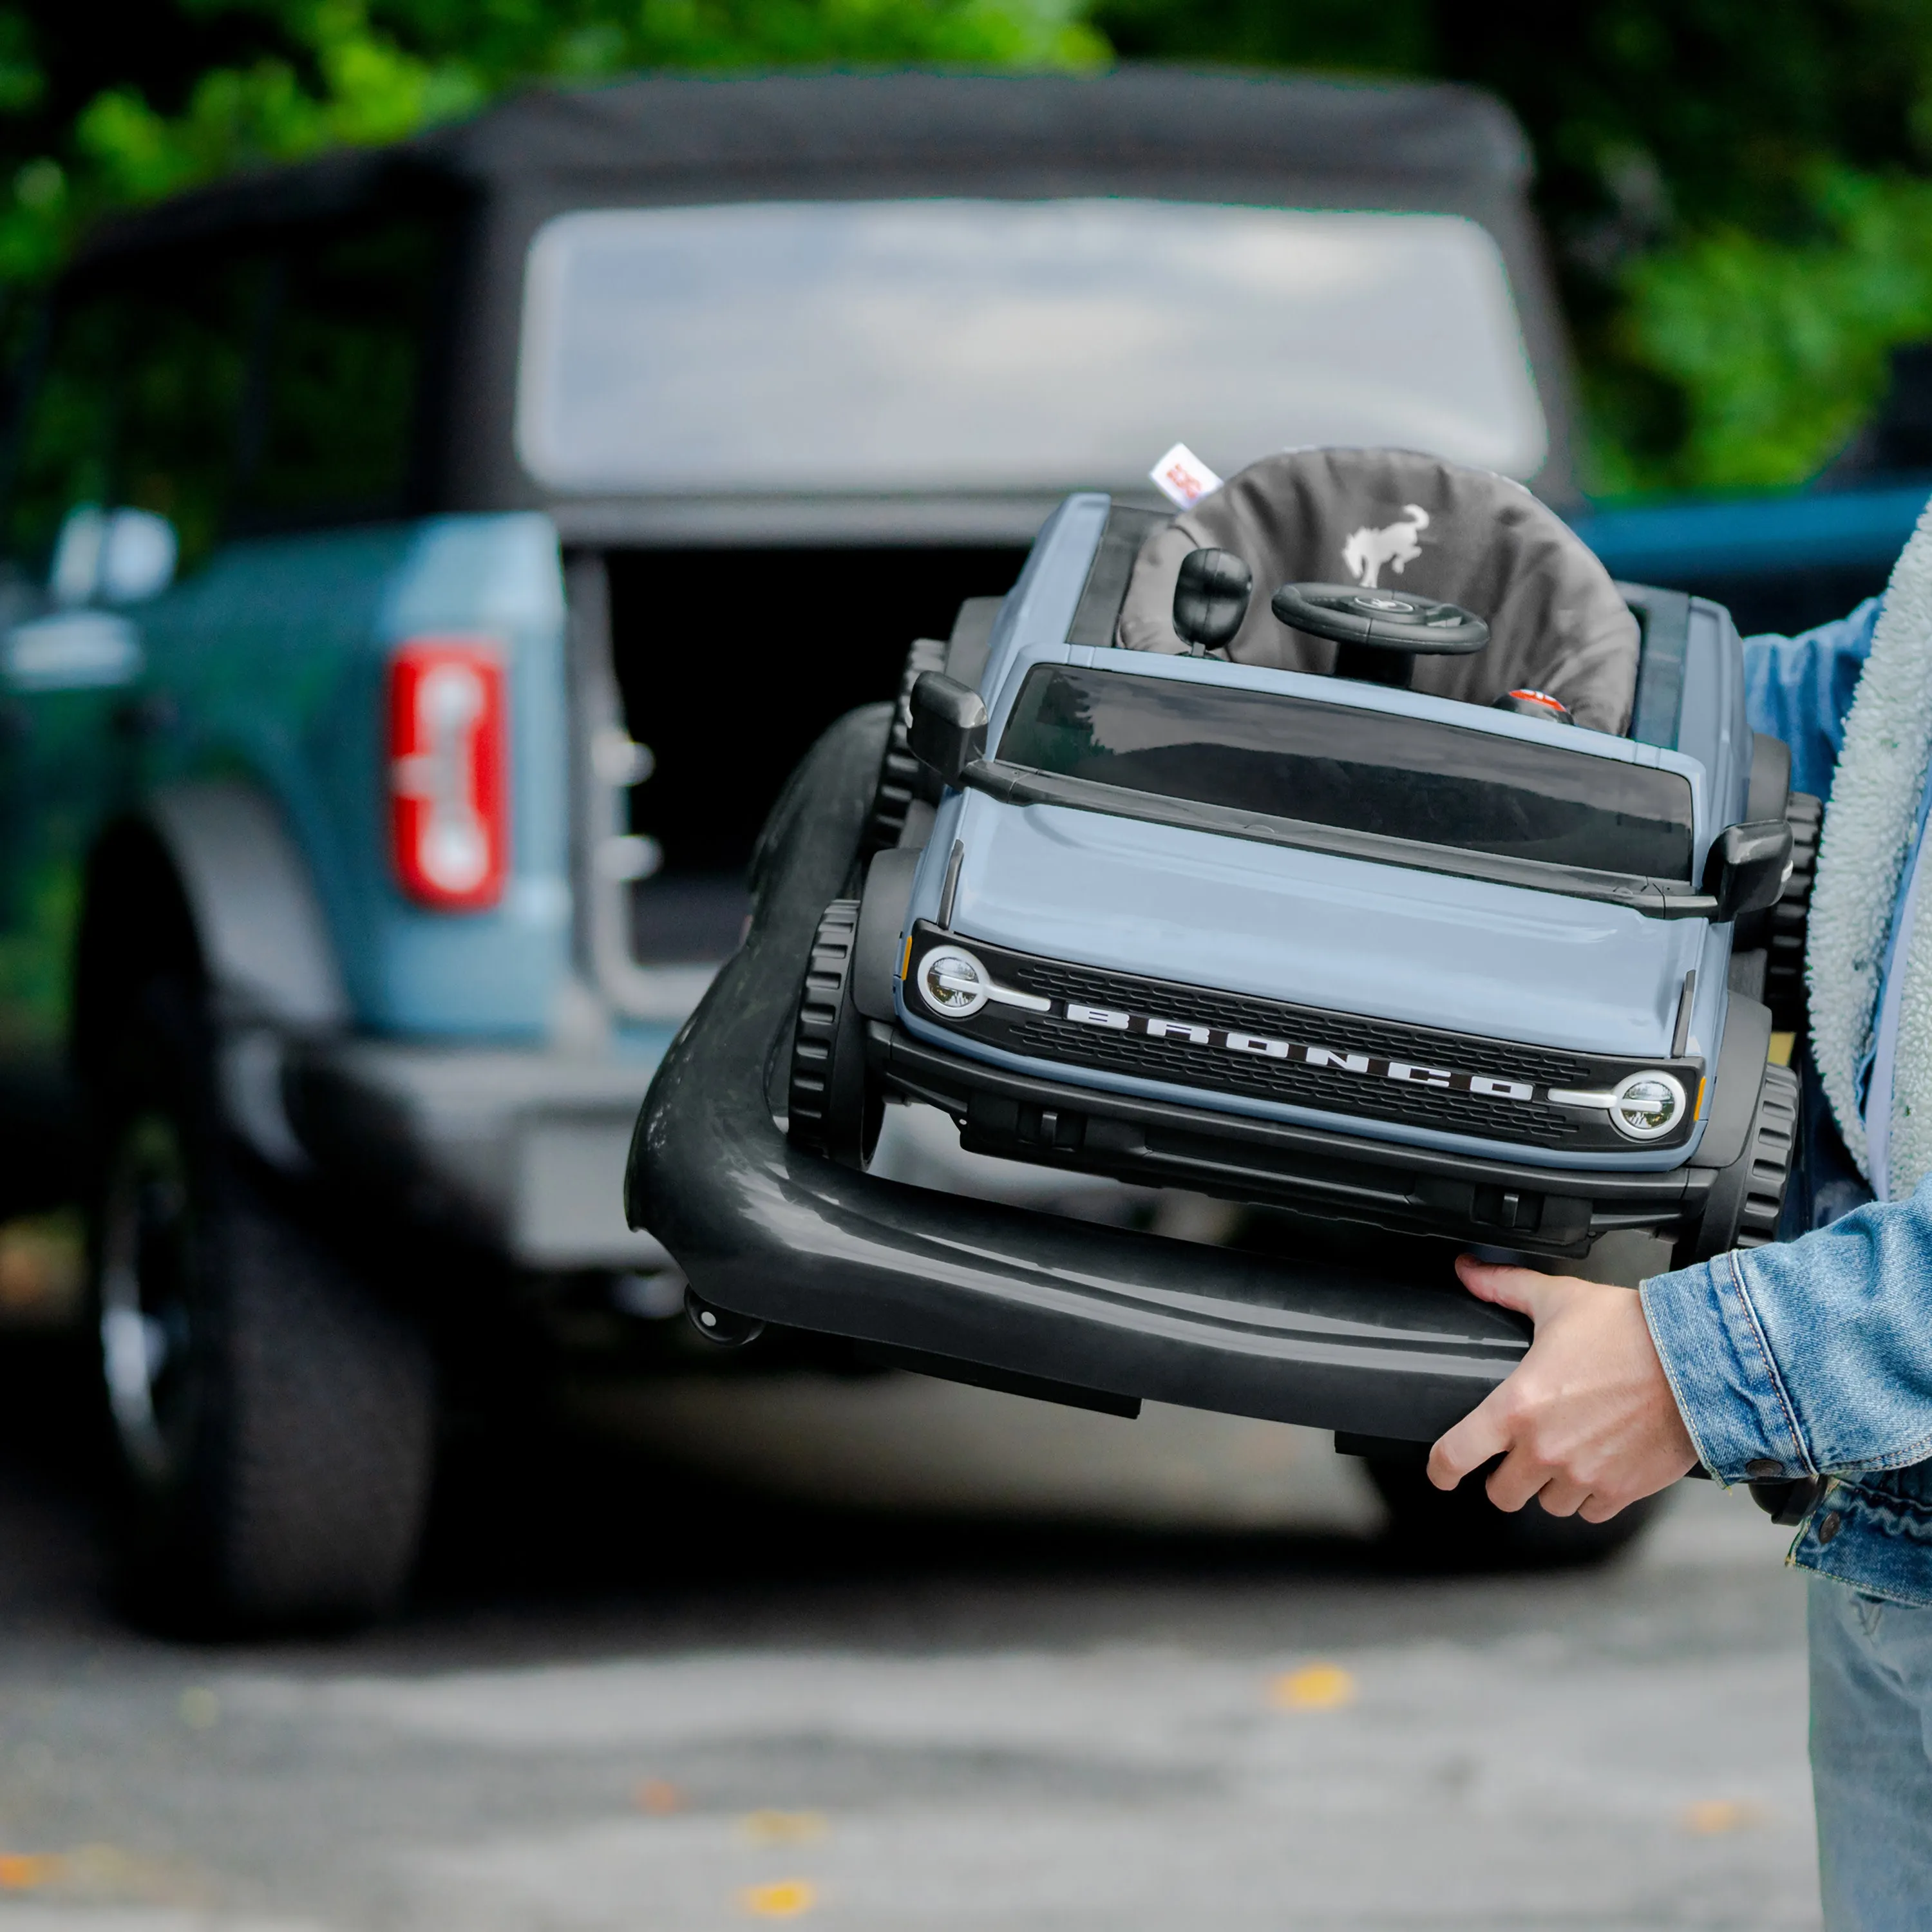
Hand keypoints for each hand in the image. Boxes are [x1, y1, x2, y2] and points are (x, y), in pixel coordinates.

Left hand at [1428, 1254, 1699, 1520]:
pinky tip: (1596, 1466)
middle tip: (1517, 1454)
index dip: (1440, 1469)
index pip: (1456, 1454)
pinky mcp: (1621, 1491)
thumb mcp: (1559, 1299)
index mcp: (1517, 1406)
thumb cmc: (1633, 1330)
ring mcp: (1584, 1475)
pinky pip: (1591, 1512)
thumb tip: (1469, 1270)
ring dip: (1549, 1485)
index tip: (1441, 1473)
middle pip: (1501, 1493)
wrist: (1700, 1360)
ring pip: (1547, 1505)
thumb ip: (1505, 1287)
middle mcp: (1545, 1448)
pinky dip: (1589, 1496)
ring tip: (1564, 1453)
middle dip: (1505, 1476)